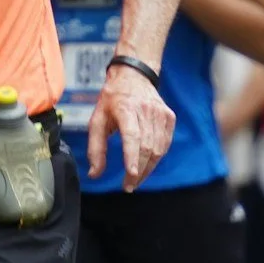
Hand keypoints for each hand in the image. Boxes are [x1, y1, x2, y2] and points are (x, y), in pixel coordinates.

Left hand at [87, 61, 176, 189]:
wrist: (134, 76)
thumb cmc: (112, 100)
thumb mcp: (97, 119)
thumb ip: (96, 148)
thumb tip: (94, 174)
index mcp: (125, 108)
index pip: (132, 136)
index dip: (132, 158)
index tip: (131, 176)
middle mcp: (145, 110)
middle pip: (146, 148)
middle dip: (138, 171)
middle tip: (129, 186)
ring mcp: (160, 114)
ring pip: (157, 150)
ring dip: (147, 168)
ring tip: (136, 179)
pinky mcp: (169, 118)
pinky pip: (165, 145)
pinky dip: (156, 158)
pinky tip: (147, 164)